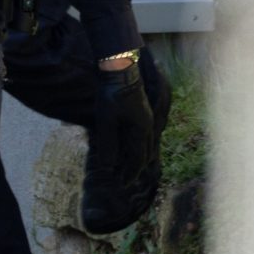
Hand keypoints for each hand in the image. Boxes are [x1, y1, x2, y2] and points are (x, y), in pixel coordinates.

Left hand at [77, 64, 160, 233]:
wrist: (119, 69)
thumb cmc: (112, 95)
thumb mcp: (106, 121)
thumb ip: (108, 144)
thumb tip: (108, 167)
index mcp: (141, 130)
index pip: (137, 159)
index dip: (130, 173)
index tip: (122, 184)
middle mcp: (146, 125)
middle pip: (145, 152)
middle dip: (136, 167)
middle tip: (125, 177)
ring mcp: (145, 116)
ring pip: (146, 142)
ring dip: (139, 155)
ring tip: (131, 164)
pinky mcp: (140, 110)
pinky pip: (142, 133)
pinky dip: (137, 143)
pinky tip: (130, 141)